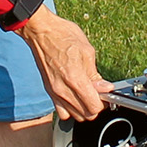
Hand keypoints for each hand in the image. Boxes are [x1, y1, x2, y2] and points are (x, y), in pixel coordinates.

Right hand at [18, 5, 111, 120]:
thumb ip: (96, 74)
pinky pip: (61, 111)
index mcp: (75, 79)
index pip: (94, 107)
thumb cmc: (63, 36)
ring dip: (82, 109)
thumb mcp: (87, 51)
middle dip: (94, 106)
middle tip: (97, 93)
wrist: (41, 31)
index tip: (105, 94)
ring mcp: (54, 92)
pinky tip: (74, 97)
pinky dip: (70, 109)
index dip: (103, 102)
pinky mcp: (48, 90)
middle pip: (85, 115)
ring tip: (86, 95)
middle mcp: (63, 89)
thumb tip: (105, 88)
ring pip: (73, 115)